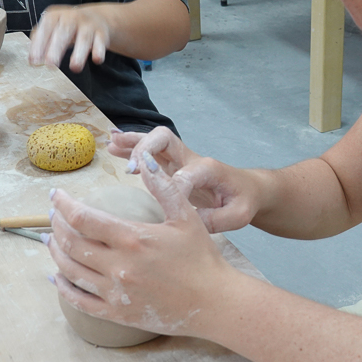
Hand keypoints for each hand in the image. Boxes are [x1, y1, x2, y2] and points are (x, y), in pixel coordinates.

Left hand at [28, 5, 110, 71]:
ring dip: (79, 53)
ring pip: (84, 38)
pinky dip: (99, 51)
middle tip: (50, 65)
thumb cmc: (68, 26)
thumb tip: (33, 60)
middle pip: (64, 32)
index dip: (39, 44)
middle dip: (56, 48)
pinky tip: (96, 60)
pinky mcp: (101, 34)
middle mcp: (72, 18)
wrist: (95, 17)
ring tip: (74, 68)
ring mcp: (88, 25)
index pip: (46, 27)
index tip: (34, 61)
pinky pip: (101, 43)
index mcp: (55, 15)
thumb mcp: (51, 27)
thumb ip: (40, 40)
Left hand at [45, 152, 234, 336]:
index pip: (83, 218)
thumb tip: (145, 161)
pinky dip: (63, 288)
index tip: (56, 196)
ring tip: (50, 240)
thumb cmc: (202, 258)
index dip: (63, 205)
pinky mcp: (117, 314)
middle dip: (56, 226)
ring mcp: (116, 292)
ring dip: (55, 253)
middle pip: (71, 243)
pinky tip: (57, 277)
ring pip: (70, 270)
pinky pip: (80, 301)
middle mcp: (119, 266)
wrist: (214, 302)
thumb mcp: (186, 216)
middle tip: (54, 215)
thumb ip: (164, 187)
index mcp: (133, 238)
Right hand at [110, 127, 260, 232]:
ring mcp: (181, 160)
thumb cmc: (245, 201)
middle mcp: (192, 159)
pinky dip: (132, 146)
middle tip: (131, 170)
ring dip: (133, 142)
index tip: (164, 206)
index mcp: (208, 169)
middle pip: (165, 139)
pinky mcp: (173, 165)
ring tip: (111, 144)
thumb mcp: (238, 215)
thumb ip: (215, 220)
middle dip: (145, 149)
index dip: (171, 188)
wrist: (250, 190)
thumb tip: (189, 222)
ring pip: (154, 141)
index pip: (183, 174)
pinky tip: (113, 144)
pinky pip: (151, 151)